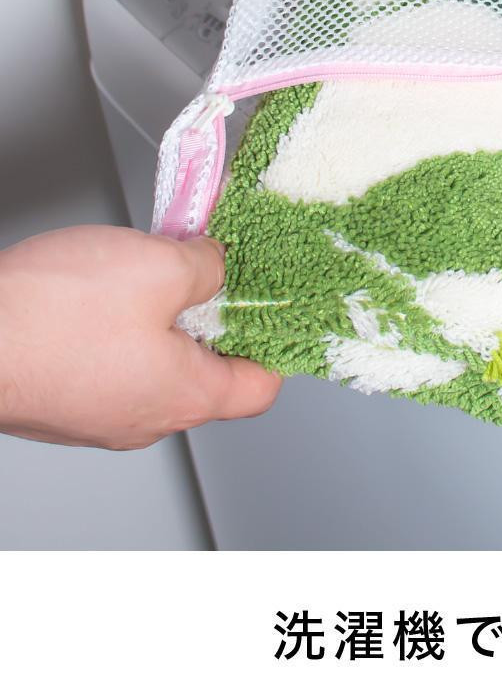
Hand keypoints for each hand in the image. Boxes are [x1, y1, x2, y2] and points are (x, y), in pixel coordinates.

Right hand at [0, 226, 280, 448]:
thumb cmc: (45, 318)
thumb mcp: (159, 266)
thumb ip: (207, 266)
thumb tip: (217, 265)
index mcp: (186, 397)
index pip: (261, 387)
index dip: (274, 341)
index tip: (271, 305)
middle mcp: (145, 418)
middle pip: (207, 371)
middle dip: (211, 315)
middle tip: (204, 272)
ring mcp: (98, 414)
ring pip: (154, 363)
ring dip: (159, 316)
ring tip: (147, 272)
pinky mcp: (60, 398)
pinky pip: (109, 363)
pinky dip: (116, 328)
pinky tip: (101, 290)